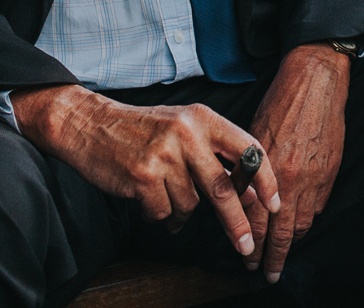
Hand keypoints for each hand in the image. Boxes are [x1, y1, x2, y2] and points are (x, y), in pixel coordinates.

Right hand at [13, 85, 278, 259]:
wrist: (90, 125)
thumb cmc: (142, 129)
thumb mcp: (184, 126)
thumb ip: (214, 151)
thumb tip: (248, 189)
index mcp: (203, 117)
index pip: (247, 150)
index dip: (265, 179)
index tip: (273, 203)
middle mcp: (187, 133)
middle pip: (224, 187)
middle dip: (237, 222)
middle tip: (247, 245)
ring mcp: (164, 154)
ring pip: (189, 204)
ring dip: (179, 210)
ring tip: (162, 192)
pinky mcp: (142, 176)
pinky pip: (163, 212)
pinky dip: (156, 213)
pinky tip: (145, 197)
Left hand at [246, 44, 349, 284]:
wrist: (316, 81)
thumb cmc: (281, 103)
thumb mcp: (254, 135)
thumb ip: (248, 169)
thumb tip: (242, 196)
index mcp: (269, 169)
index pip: (257, 220)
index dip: (252, 243)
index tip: (247, 259)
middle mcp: (293, 179)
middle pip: (283, 232)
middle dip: (274, 257)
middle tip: (267, 274)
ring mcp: (316, 177)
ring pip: (303, 223)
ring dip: (292, 243)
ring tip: (283, 257)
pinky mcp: (331, 171)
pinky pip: (319, 206)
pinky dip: (308, 219)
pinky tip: (300, 226)